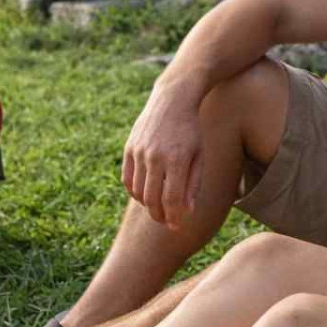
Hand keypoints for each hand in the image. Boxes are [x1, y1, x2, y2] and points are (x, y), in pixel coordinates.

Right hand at [121, 80, 205, 230]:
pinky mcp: (129, 148)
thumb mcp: (199, 155)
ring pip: (138, 191)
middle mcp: (155, 156)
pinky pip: (127, 179)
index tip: (177, 227)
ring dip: (147, 205)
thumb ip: (193, 183)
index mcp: (177, 159)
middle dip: (159, 216)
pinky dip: (134, 191)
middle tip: (166, 223)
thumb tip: (187, 211)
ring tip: (157, 209)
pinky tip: (145, 195)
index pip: (171, 199)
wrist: (173, 98)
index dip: (173, 217)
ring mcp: (139, 152)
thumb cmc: (192, 129)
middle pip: (152, 199)